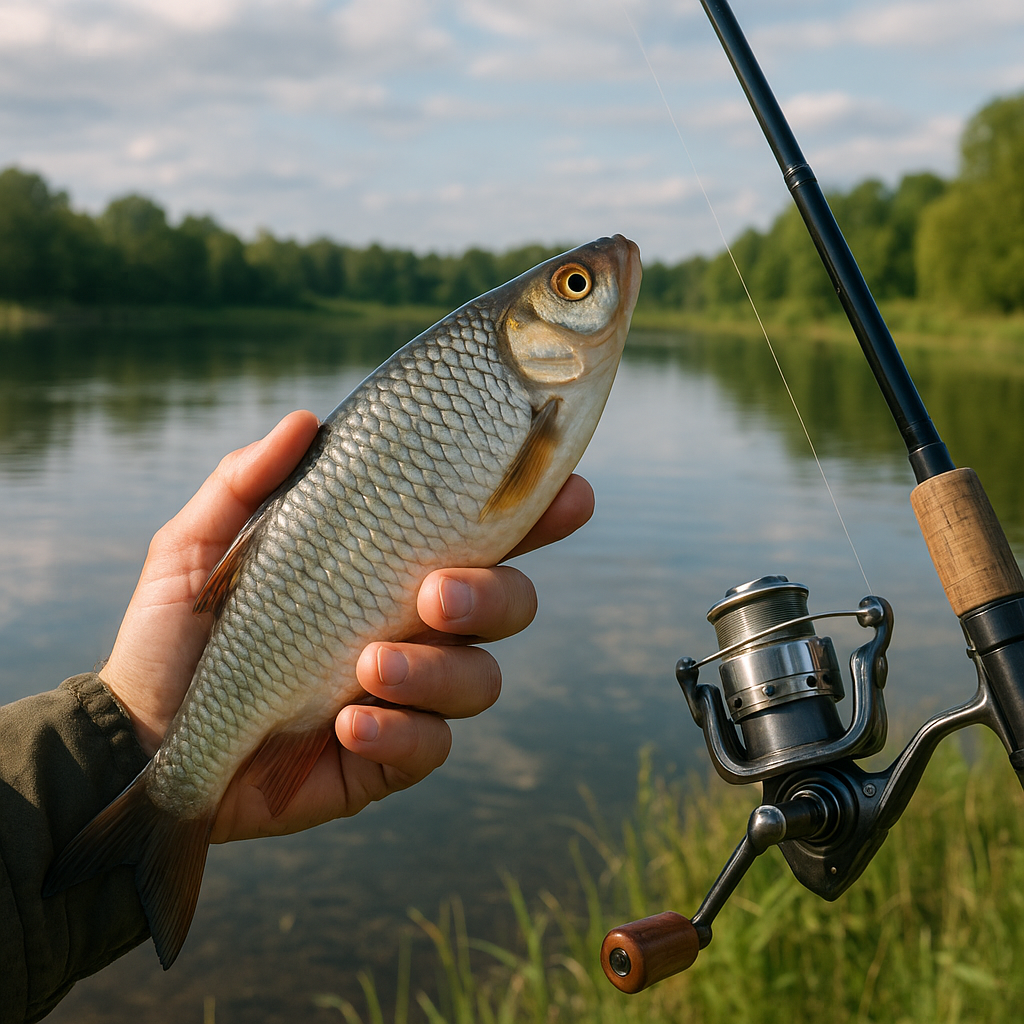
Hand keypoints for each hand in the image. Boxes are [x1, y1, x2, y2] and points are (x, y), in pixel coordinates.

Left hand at [99, 410, 593, 842]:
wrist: (142, 742)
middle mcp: (414, 628)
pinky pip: (432, 747)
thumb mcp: (197, 547)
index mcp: (386, 568)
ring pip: (482, 680)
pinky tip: (346, 722)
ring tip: (367, 667)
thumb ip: (245, 482)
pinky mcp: (387, 757)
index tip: (570, 494)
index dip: (537, 514)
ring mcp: (407, 695)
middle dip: (494, 595)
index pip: (482, 535)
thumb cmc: (175, 636)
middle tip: (433, 594)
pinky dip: (400, 730)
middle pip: (510, 604)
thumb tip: (304, 420)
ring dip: (438, 671)